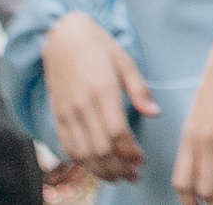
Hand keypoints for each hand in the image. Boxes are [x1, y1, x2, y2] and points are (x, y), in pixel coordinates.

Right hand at [41, 9, 158, 182]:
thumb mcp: (125, 61)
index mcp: (103, 89)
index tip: (141, 159)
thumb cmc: (99, 46)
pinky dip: (82, 162)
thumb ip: (139, 90)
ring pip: (83, 153)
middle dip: (118, 167)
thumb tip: (155, 113)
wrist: (63, 36)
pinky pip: (67, 147)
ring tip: (118, 176)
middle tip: (133, 174)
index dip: (130, 151)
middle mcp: (83, 104)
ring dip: (101, 170)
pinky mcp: (57, 115)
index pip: (117, 131)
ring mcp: (67, 112)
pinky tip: (96, 166)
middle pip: (100, 148)